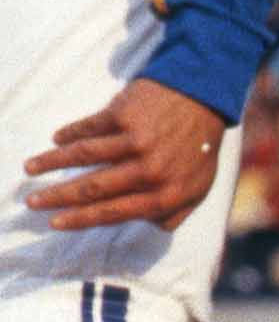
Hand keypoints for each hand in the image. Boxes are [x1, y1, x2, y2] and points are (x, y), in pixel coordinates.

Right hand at [24, 79, 225, 231]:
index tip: (56, 224)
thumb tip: (147, 225)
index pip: (115, 213)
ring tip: (30, 169)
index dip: (81, 219)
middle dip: (58, 197)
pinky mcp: (125, 113)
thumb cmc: (199, 146)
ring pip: (84, 155)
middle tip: (33, 202)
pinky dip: (70, 133)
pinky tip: (56, 139)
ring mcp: (136, 140)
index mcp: (166, 193)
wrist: (205, 96)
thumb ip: (175, 212)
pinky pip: (90, 127)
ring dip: (52, 162)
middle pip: (93, 188)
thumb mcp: (199, 187)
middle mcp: (150, 170)